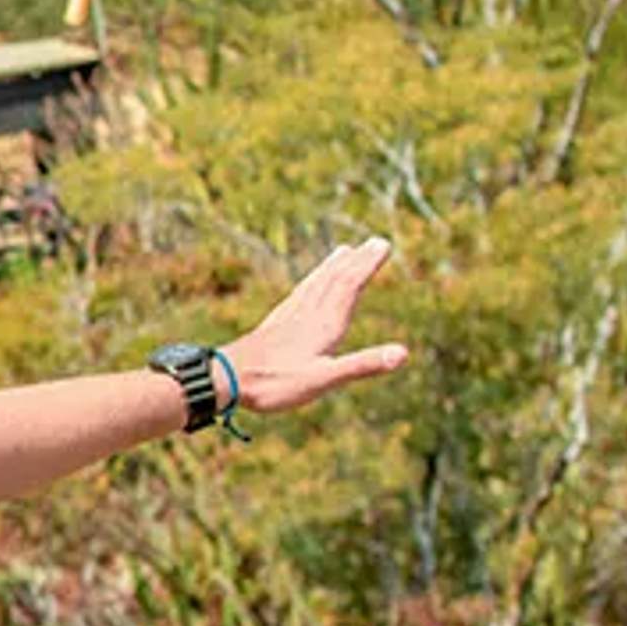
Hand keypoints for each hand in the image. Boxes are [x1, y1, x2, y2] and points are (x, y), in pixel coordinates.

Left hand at [221, 237, 411, 416]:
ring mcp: (287, 319)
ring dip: (332, 267)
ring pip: (314, 286)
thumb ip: (362, 365)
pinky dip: (309, 285)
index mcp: (323, 325)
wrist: (222, 380)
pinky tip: (305, 288)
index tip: (383, 244)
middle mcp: (306, 316)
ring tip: (342, 252)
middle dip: (356, 261)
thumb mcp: (324, 380)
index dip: (367, 265)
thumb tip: (403, 354)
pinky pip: (296, 298)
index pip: (349, 286)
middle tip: (374, 241)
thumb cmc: (274, 383)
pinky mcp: (273, 327)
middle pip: (335, 281)